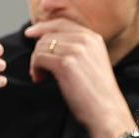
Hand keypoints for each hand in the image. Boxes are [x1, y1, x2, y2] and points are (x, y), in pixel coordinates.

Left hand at [24, 19, 136, 137]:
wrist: (107, 113)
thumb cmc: (99, 95)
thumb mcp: (93, 63)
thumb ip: (77, 49)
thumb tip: (49, 43)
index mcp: (93, 38)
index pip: (61, 23)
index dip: (43, 28)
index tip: (32, 35)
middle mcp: (85, 40)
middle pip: (48, 34)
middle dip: (39, 50)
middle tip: (38, 67)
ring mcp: (76, 51)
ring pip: (41, 46)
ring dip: (36, 61)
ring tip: (41, 75)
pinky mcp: (65, 64)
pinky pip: (39, 58)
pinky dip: (35, 68)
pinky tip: (40, 78)